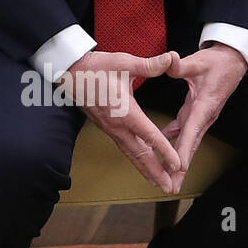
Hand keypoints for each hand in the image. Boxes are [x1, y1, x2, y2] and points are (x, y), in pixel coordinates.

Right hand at [63, 49, 183, 193]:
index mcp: (125, 111)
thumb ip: (149, 65)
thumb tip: (171, 58)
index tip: (178, 165)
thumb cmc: (96, 66)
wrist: (68, 71)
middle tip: (170, 188)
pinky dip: (135, 159)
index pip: (149, 135)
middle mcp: (117, 125)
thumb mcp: (123, 62)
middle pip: (140, 154)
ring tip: (159, 184)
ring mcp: (110, 128)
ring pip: (131, 153)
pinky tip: (142, 163)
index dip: (165, 151)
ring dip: (146, 169)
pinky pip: (124, 147)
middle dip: (156, 172)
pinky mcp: (106, 127)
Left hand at [162, 43, 246, 190]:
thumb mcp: (197, 62)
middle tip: (172, 186)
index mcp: (204, 105)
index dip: (185, 148)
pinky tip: (160, 148)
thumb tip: (169, 60)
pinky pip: (183, 132)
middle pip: (190, 145)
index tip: (180, 166)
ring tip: (167, 178)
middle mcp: (204, 116)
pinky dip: (173, 142)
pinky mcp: (196, 113)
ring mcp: (201, 116)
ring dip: (178, 160)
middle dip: (181, 167)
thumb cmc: (216, 62)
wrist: (231, 61)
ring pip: (187, 142)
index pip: (192, 130)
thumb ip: (181, 65)